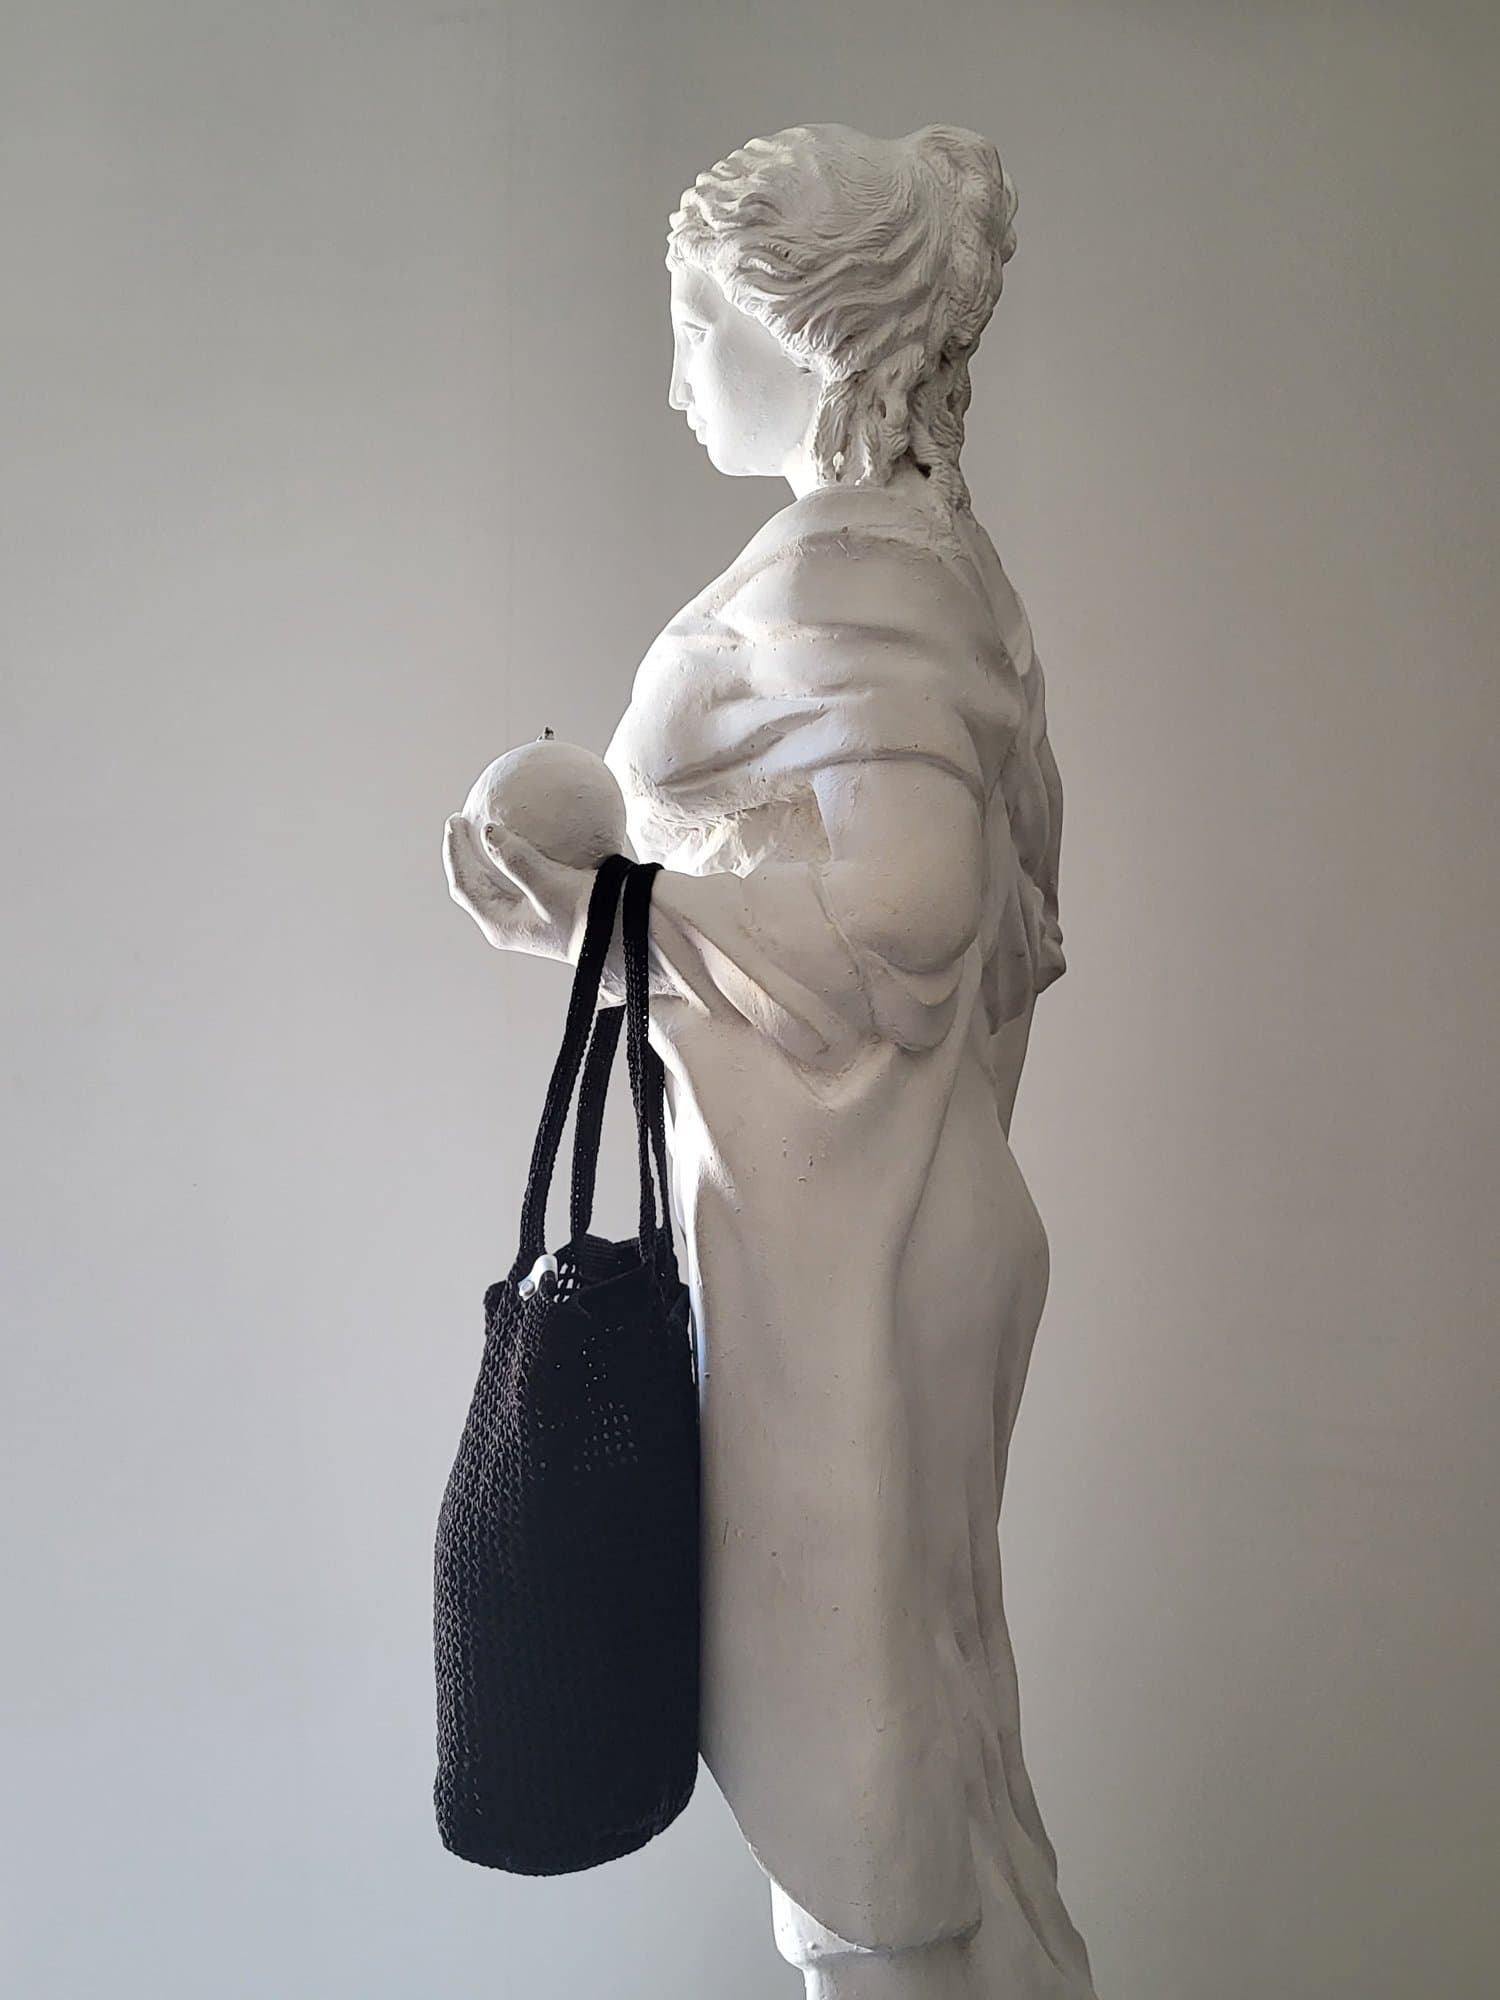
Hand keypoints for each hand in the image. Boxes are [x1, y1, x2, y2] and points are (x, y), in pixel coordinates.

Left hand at [442, 813, 594, 961]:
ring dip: (485, 856)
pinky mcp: (542, 908)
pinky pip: (517, 878)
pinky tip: (525, 835)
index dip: (455, 852)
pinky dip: (513, 857)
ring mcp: (524, 917)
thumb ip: (516, 860)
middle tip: (462, 820)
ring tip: (484, 825)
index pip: (464, 884)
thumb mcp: (550, 885)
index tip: (456, 820)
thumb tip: (489, 832)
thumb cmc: (586, 916)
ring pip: (492, 882)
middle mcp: (508, 922)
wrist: (622, 936)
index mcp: (500, 923)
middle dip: (464, 854)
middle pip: (473, 884)